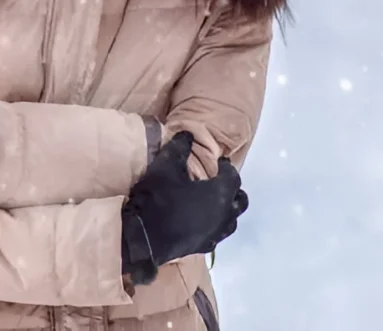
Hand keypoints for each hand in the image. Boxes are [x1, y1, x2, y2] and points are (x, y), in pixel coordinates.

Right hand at [120, 131, 247, 285]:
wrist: (142, 238)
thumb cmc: (158, 198)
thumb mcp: (165, 166)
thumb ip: (179, 147)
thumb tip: (188, 134)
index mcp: (220, 194)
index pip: (233, 177)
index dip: (227, 168)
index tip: (218, 162)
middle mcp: (224, 216)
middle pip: (240, 201)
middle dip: (233, 189)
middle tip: (219, 181)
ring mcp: (214, 234)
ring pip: (231, 221)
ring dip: (227, 209)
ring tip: (212, 201)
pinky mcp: (203, 247)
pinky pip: (217, 234)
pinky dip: (214, 225)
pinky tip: (200, 221)